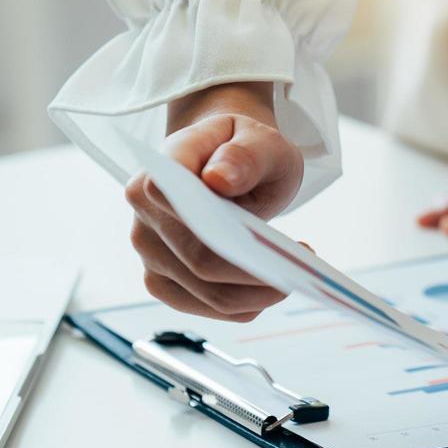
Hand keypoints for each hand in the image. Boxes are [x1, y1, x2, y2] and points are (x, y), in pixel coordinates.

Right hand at [125, 82, 302, 320]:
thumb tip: (219, 178)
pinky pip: (212, 308)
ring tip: (296, 271)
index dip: (216, 225)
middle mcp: (144, 218)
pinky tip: (275, 284)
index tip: (267, 236)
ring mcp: (151, 255)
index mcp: (158, 173)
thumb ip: (244, 154)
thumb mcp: (259, 139)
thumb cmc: (240, 147)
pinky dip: (250, 303)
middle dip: (257, 269)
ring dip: (260, 292)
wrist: (225, 160)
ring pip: (209, 293)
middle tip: (303, 258)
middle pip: (200, 260)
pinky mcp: (167, 284)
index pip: (169, 202)